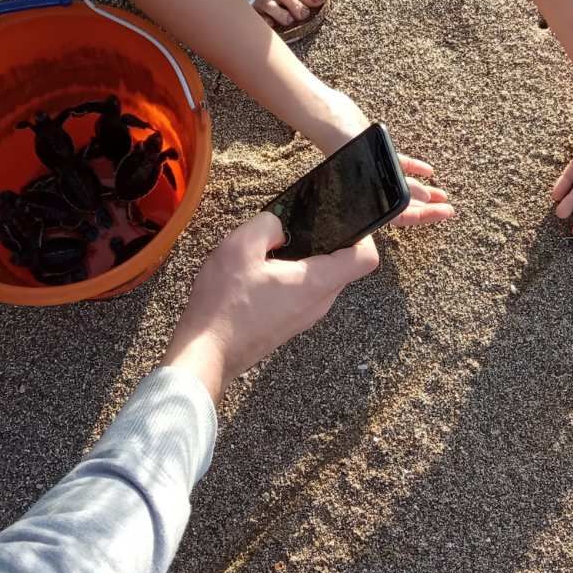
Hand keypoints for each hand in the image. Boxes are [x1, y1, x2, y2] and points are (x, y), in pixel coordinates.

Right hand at [162, 211, 379, 397]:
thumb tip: (281, 225)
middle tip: (290, 232)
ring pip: (319, 279)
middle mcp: (319, 303)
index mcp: (317, 283)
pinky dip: (288, 277)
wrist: (206, 352)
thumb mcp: (240, 247)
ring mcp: (305, 317)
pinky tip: (258, 273)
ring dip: (301, 260)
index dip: (360, 234)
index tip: (338, 221)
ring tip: (268, 253)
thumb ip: (269, 224)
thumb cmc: (224, 305)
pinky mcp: (289, 323)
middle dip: (322, 242)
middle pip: (342, 266)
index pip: (366, 259)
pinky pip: (301, 293)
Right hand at [306, 91, 454, 229]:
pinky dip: (414, 168)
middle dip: (428, 207)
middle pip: (404, 205)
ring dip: (424, 191)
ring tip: (442, 195)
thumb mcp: (371, 169)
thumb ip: (397, 185)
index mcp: (367, 198)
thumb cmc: (344, 144)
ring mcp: (374, 172)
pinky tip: (429, 172)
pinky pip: (398, 166)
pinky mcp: (376, 155)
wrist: (331, 118)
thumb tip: (426, 197)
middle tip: (448, 209)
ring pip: (403, 186)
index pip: (399, 216)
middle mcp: (371, 189)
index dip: (423, 217)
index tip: (444, 213)